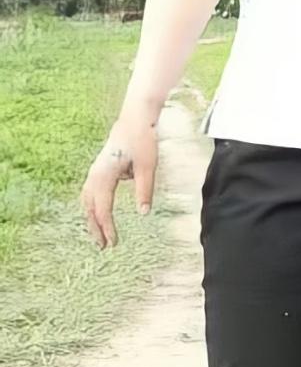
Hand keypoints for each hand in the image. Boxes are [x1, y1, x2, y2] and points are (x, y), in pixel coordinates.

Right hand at [81, 114, 158, 248]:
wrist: (135, 119)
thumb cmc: (143, 140)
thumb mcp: (148, 167)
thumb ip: (144, 190)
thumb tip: (143, 213)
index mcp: (105, 174)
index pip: (103, 207)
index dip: (107, 226)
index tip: (114, 242)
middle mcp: (95, 174)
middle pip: (90, 207)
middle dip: (96, 228)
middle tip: (104, 247)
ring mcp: (95, 171)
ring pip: (88, 200)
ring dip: (92, 219)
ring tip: (99, 236)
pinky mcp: (99, 169)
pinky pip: (91, 193)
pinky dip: (92, 207)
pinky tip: (99, 216)